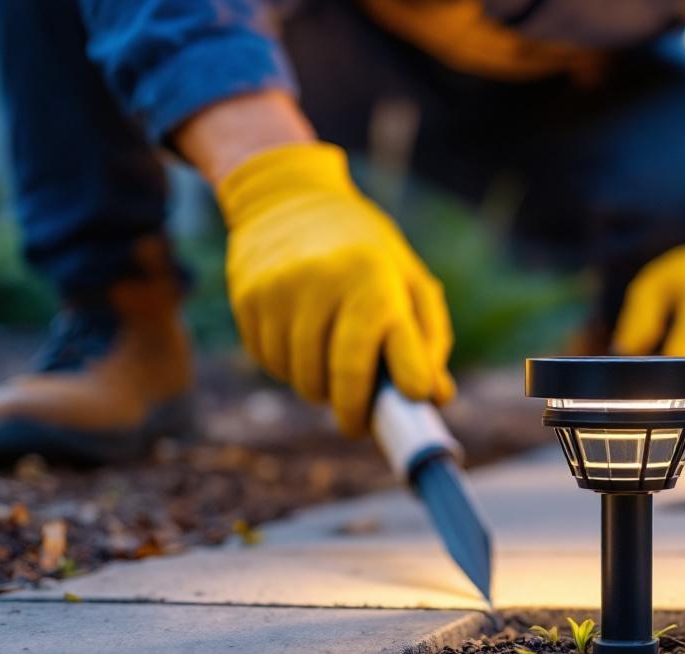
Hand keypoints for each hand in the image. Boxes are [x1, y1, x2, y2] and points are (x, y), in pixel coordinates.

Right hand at [216, 142, 454, 436]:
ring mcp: (280, 291)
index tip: (410, 404)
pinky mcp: (247, 299)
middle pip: (339, 379)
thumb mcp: (409, 280)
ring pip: (301, 378)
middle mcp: (325, 284)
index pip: (393, 358)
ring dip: (318, 387)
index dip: (406, 392)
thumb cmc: (365, 249)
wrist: (289, 199)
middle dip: (353, 412)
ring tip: (330, 365)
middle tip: (358, 423)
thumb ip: (428, 339)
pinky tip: (300, 339)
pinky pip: (270, 362)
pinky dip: (289, 366)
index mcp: (375, 279)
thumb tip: (437, 398)